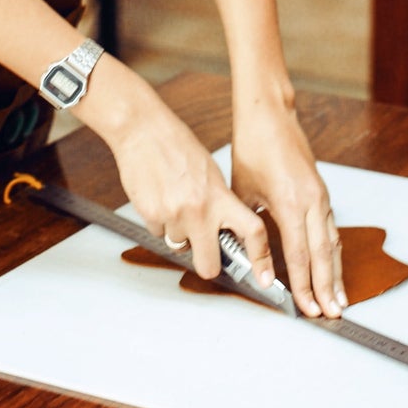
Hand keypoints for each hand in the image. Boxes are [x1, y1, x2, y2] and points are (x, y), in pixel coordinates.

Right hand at [103, 87, 275, 288]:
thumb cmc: (176, 144)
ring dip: (178, 233)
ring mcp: (174, 215)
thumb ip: (219, 202)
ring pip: (179, 246)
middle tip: (204, 246)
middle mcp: (200, 210)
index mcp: (220, 195)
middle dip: (206, 260)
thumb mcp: (210, 172)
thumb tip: (226, 229)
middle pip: (209, 264)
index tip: (264, 277)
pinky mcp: (151, 216)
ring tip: (174, 202)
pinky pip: (158, 234)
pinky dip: (159, 222)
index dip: (261, 259)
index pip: (252, 231)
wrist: (143, 129)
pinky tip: (160, 198)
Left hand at [230, 92, 345, 318]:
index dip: (304, 285)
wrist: (269, 114)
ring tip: (339, 299)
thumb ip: (248, 224)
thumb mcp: (243, 188)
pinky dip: (333, 251)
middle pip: (323, 254)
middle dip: (327, 287)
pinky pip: (331, 227)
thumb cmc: (253, 146)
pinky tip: (332, 266)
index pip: (300, 255)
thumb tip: (244, 254)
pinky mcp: (321, 191)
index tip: (308, 308)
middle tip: (332, 314)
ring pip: (332, 242)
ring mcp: (320, 195)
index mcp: (290, 202)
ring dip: (335, 273)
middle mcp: (311, 201)